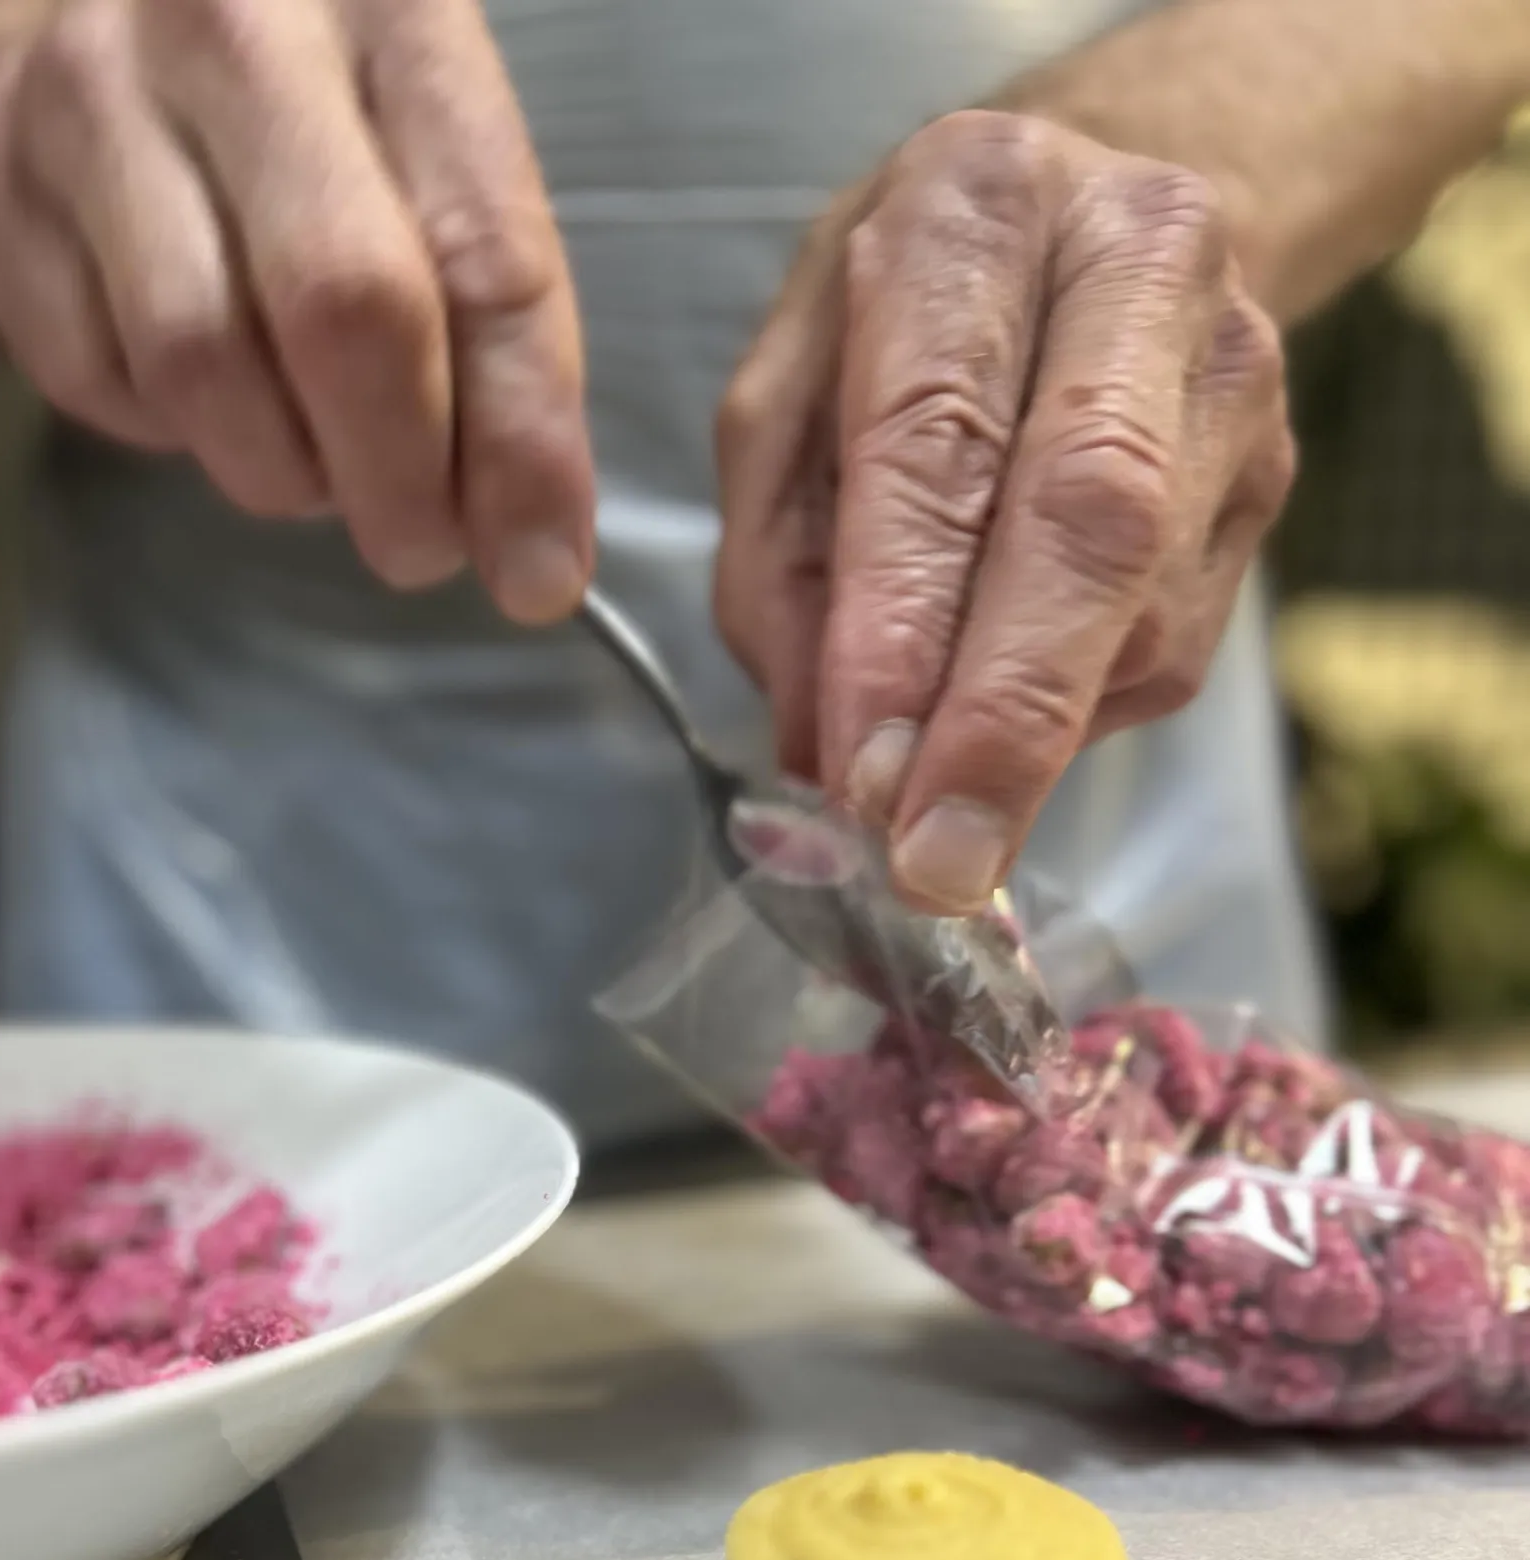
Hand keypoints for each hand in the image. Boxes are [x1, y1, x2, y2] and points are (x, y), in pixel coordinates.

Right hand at [0, 0, 593, 623]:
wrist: (123, 16)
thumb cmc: (327, 116)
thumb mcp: (444, 172)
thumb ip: (497, 333)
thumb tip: (530, 550)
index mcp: (399, 8)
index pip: (484, 258)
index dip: (520, 440)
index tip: (536, 568)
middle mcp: (237, 19)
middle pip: (339, 310)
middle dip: (396, 479)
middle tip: (418, 544)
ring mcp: (92, 84)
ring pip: (201, 364)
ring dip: (281, 468)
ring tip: (319, 459)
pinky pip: (94, 377)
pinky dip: (172, 433)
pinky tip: (211, 394)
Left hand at [715, 110, 1293, 911]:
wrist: (1083, 226)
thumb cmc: (898, 314)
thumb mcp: (786, 392)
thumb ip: (780, 561)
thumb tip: (826, 756)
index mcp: (979, 210)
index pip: (940, 438)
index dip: (901, 622)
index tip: (860, 771)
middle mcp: (1136, 268)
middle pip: (1091, 519)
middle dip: (1003, 714)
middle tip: (934, 861)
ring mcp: (1231, 377)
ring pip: (1144, 605)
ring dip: (1033, 739)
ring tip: (934, 808)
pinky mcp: (1267, 480)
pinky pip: (1172, 643)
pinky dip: (1073, 717)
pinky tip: (1005, 718)